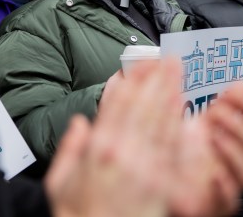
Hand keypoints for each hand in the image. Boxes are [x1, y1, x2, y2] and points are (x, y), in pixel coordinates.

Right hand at [45, 58, 180, 216]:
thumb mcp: (58, 183)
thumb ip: (69, 148)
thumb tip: (79, 122)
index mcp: (96, 149)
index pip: (116, 104)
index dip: (130, 81)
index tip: (139, 64)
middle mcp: (121, 152)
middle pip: (142, 106)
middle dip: (157, 79)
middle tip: (169, 59)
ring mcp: (144, 166)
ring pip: (159, 120)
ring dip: (170, 93)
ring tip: (178, 73)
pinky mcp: (161, 181)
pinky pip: (171, 146)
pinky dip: (177, 123)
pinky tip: (183, 108)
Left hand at [170, 83, 242, 216]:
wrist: (165, 182)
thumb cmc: (186, 152)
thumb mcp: (201, 125)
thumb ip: (223, 106)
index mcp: (238, 141)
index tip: (229, 94)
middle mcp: (238, 162)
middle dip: (237, 125)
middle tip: (215, 113)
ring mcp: (230, 184)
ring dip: (233, 152)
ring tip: (213, 137)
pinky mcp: (217, 204)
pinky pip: (231, 200)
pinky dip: (224, 186)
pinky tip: (212, 174)